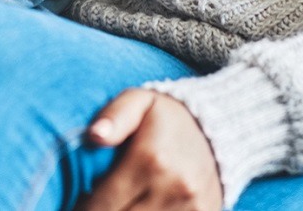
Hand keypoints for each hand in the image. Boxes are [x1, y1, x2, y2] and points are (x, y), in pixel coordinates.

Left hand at [81, 89, 224, 210]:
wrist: (221, 129)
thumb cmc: (167, 118)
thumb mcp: (139, 101)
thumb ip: (114, 117)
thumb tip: (93, 136)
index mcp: (151, 159)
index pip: (103, 205)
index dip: (84, 207)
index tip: (81, 199)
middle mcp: (174, 188)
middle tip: (98, 200)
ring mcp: (192, 208)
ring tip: (119, 201)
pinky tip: (141, 204)